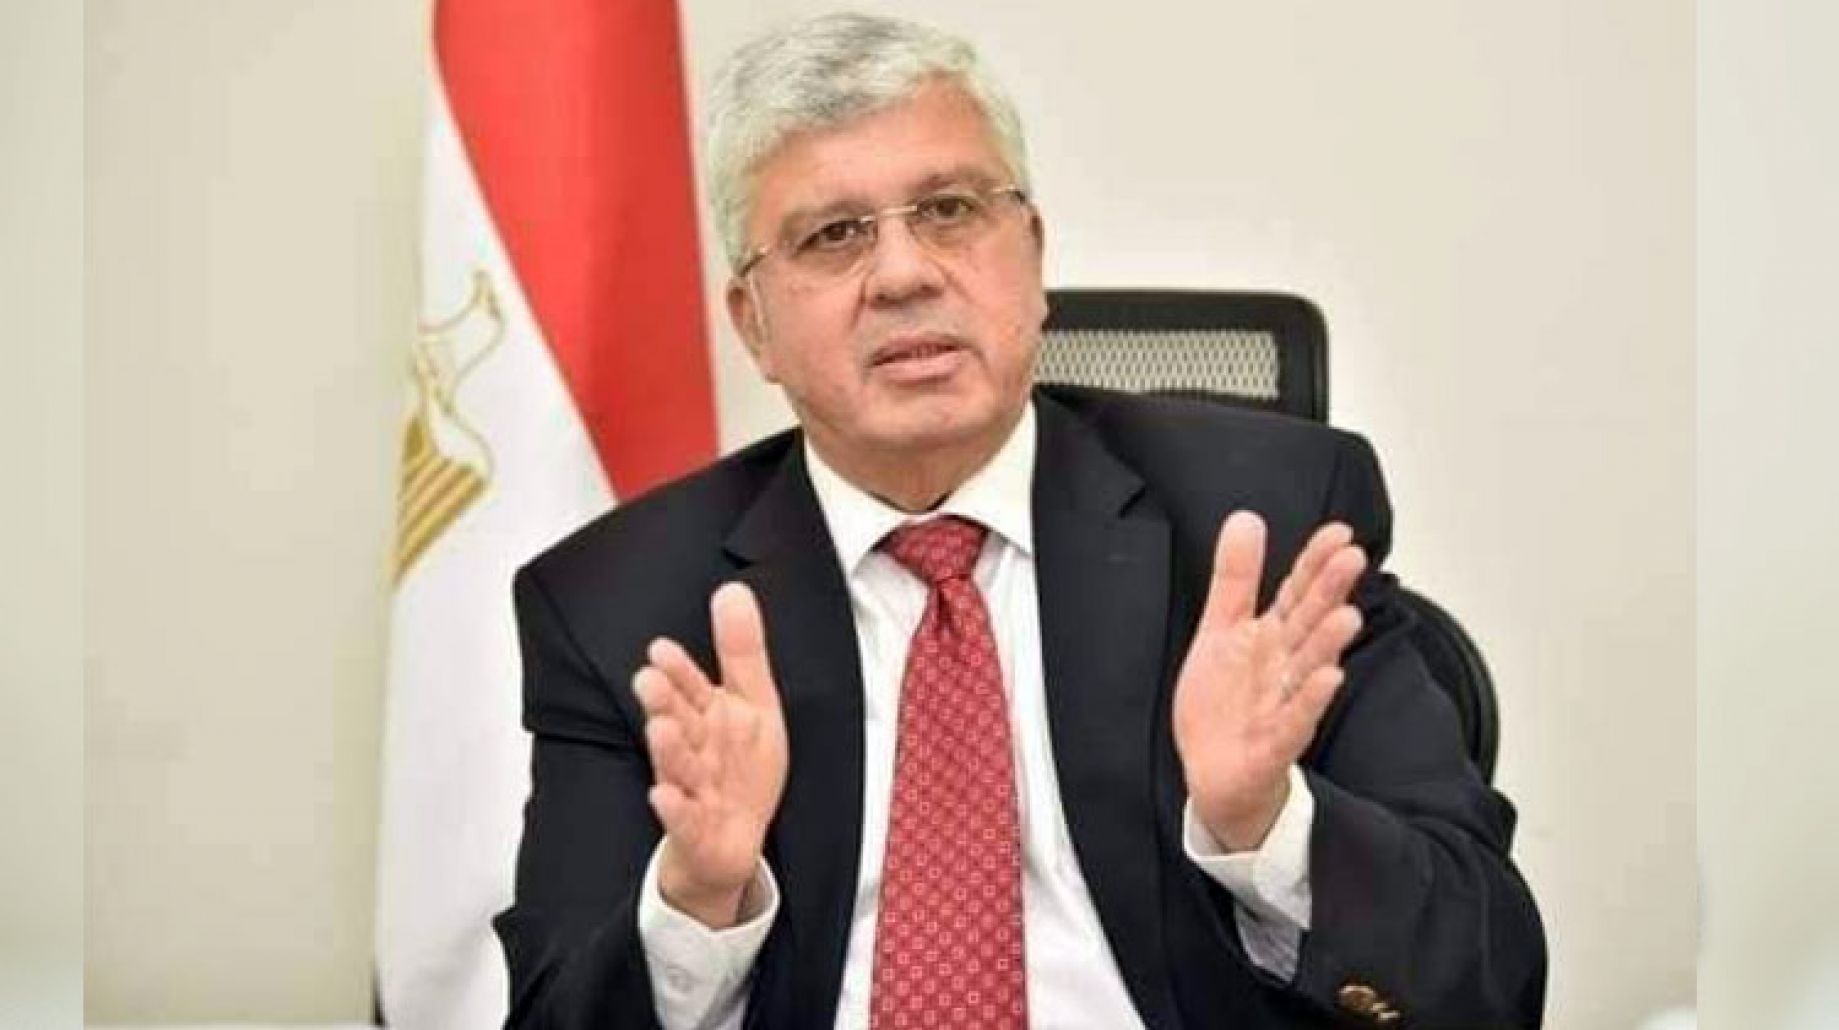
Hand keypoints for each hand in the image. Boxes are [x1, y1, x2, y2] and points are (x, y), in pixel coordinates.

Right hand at [633, 582, 788, 928]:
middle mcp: (695, 751)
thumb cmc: (738, 772)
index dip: (679, 671)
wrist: (732, 844)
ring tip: (658, 728)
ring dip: (668, 750)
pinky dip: (675, 809)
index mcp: (707, 718)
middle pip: (678, 723)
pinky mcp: (697, 831)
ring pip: (678, 768)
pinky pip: (685, 820)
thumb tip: (733, 591)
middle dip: (664, 702)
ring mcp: (694, 791)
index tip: (661, 649)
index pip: (690, 688)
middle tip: (648, 680)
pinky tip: (663, 795)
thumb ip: (741, 650)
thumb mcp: (753, 703)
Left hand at [1172, 511, 1366, 851]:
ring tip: (1345, 615)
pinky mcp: (1273, 744)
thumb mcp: (1222, 629)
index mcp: (1273, 637)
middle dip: (1330, 592)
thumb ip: (1236, 577)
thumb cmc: (1226, 703)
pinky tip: (1327, 680)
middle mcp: (1285, 667)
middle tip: (1353, 558)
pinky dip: (1309, 702)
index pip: (1299, 592)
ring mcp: (1282, 705)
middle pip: (1310, 624)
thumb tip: (1247, 519)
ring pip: (1309, 669)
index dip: (1315, 563)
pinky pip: (1294, 721)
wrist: (1215, 775)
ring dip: (1327, 644)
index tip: (1339, 532)